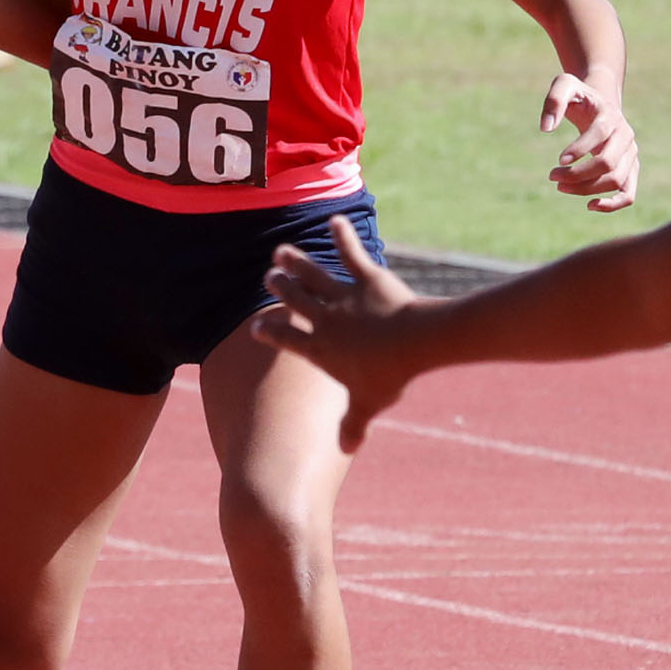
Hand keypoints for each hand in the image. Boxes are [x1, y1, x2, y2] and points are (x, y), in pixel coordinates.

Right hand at [250, 218, 425, 452]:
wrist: (413, 342)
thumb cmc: (389, 375)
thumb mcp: (368, 404)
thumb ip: (353, 425)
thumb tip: (348, 450)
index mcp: (320, 348)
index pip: (286, 339)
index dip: (269, 332)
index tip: (257, 327)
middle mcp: (325, 319)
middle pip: (293, 299)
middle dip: (279, 288)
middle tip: (271, 279)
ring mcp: (344, 296)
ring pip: (311, 275)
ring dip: (295, 262)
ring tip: (281, 252)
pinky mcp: (366, 277)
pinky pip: (350, 254)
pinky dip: (342, 236)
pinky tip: (336, 220)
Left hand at [543, 73, 638, 211]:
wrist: (600, 104)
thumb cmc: (579, 96)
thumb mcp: (564, 85)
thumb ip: (554, 100)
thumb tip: (546, 128)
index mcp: (611, 115)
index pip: (601, 133)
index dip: (580, 148)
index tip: (559, 160)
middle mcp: (626, 135)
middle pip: (608, 163)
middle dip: (578, 174)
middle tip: (552, 176)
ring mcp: (631, 154)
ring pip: (617, 181)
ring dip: (587, 189)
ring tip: (560, 186)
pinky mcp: (630, 169)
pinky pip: (629, 193)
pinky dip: (613, 204)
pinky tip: (589, 205)